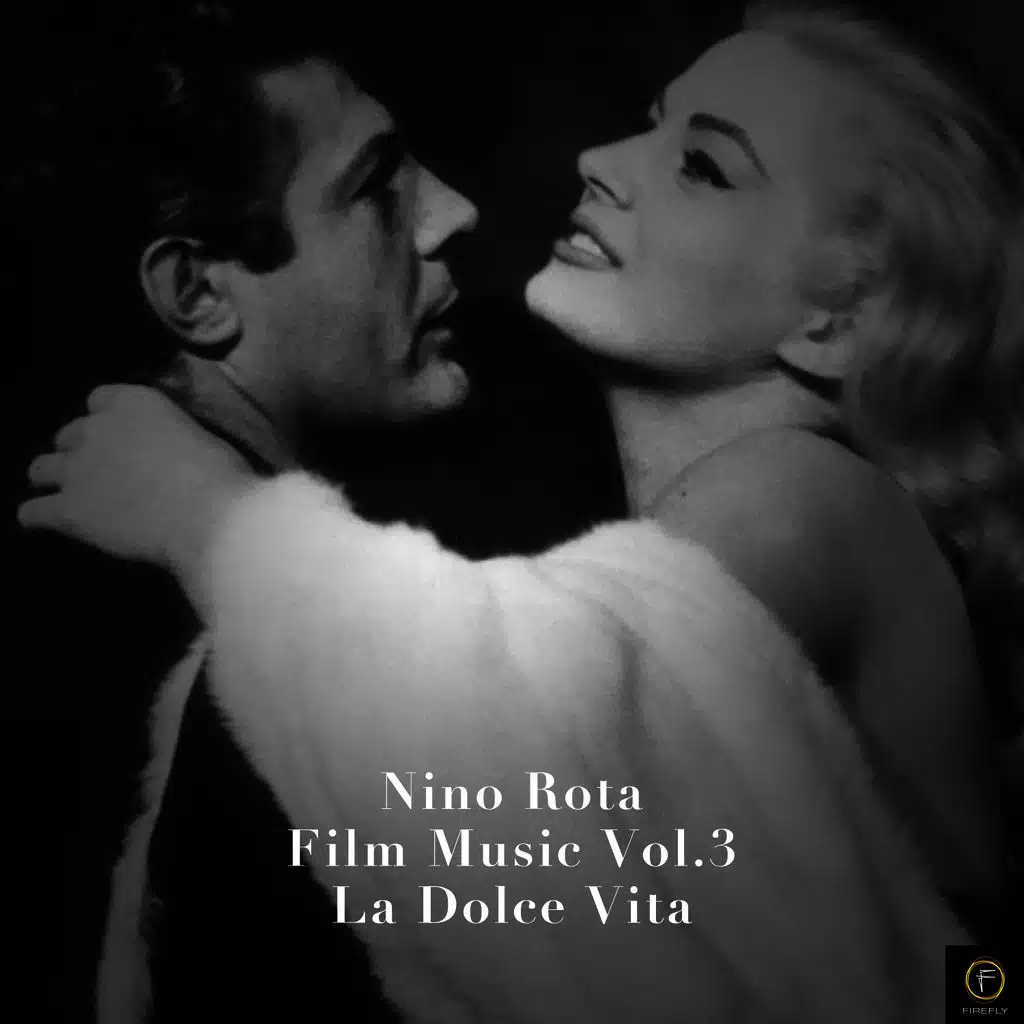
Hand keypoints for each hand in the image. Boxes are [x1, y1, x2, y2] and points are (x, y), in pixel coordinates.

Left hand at [20, 385, 256, 606]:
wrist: (212, 518)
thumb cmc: (222, 476)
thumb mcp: (200, 438)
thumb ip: (171, 438)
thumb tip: (172, 457)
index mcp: (134, 402)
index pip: (99, 399)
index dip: (108, 421)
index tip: (125, 440)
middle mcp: (96, 428)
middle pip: (68, 435)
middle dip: (81, 452)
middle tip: (105, 475)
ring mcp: (76, 470)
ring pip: (40, 469)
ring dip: (54, 480)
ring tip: (73, 498)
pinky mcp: (68, 510)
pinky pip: (31, 512)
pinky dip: (38, 517)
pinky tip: (49, 524)